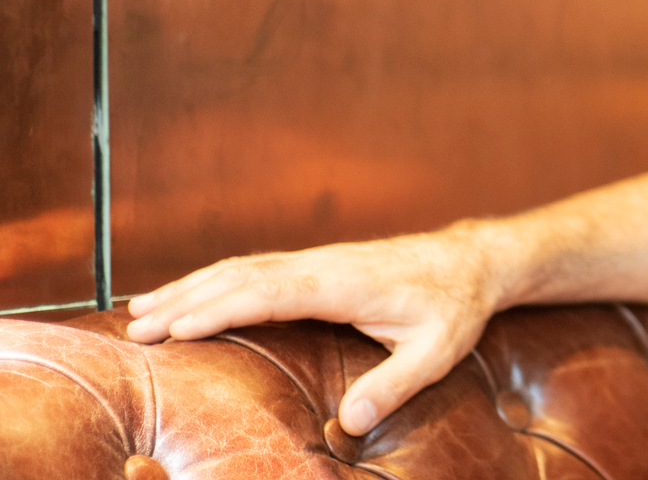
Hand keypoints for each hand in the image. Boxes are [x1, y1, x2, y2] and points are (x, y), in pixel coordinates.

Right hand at [124, 223, 506, 435]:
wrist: (473, 263)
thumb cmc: (454, 308)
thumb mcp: (436, 352)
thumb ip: (394, 386)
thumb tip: (349, 426)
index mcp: (344, 284)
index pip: (269, 293)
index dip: (220, 310)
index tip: (176, 329)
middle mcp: (322, 266)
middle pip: (241, 278)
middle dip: (186, 301)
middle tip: (135, 331)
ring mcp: (317, 262)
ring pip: (242, 269)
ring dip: (190, 287)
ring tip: (140, 311)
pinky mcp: (317, 266)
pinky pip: (255, 269)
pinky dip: (214, 280)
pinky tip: (189, 294)